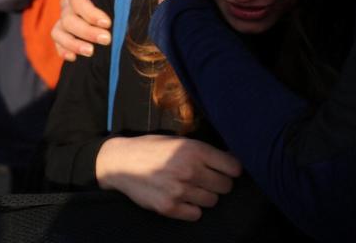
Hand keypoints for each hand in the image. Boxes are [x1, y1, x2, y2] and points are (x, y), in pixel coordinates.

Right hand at [51, 0, 116, 60]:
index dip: (90, 12)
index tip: (108, 23)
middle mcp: (67, 1)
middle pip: (69, 18)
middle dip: (87, 31)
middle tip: (107, 39)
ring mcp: (64, 16)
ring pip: (59, 31)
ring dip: (73, 44)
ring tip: (91, 52)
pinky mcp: (65, 30)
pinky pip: (57, 40)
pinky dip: (63, 49)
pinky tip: (74, 58)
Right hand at [95, 134, 241, 220]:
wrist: (122, 162)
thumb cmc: (153, 148)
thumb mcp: (181, 141)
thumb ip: (204, 151)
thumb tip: (231, 160)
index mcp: (195, 150)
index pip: (233, 167)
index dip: (232, 169)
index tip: (227, 170)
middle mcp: (190, 170)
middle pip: (225, 186)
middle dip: (220, 183)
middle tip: (209, 180)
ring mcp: (179, 191)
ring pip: (212, 201)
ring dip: (206, 196)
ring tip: (193, 188)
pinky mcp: (168, 207)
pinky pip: (196, 214)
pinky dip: (192, 209)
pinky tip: (184, 199)